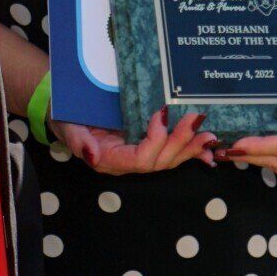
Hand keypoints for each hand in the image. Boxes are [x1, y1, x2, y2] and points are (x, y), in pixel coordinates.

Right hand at [53, 109, 217, 174]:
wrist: (67, 113)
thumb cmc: (66, 118)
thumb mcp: (67, 127)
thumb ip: (78, 142)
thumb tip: (91, 156)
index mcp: (110, 160)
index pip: (141, 159)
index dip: (156, 140)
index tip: (162, 114)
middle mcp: (127, 162)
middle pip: (161, 161)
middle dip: (181, 142)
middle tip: (197, 119)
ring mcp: (138, 155)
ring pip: (169, 160)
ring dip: (191, 148)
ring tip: (209, 135)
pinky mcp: (145, 146)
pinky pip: (170, 153)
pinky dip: (190, 151)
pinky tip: (208, 148)